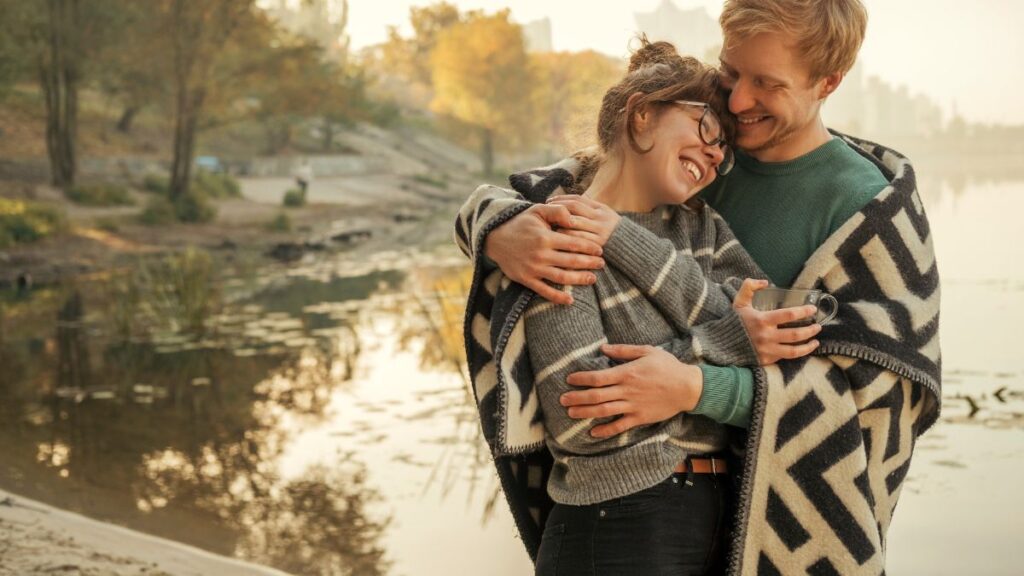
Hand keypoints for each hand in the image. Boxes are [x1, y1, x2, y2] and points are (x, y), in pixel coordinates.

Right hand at [484, 203, 605, 304]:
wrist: (495, 238)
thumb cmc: (520, 223)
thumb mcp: (537, 210)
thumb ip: (557, 211)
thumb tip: (574, 219)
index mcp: (545, 237)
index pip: (574, 243)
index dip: (589, 247)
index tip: (600, 250)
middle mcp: (540, 254)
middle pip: (572, 262)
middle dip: (590, 263)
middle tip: (602, 264)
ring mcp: (533, 269)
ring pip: (562, 277)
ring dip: (580, 279)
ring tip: (592, 278)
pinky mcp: (526, 280)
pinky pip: (544, 291)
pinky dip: (558, 297)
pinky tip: (571, 300)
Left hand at [545, 194, 620, 245]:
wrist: (630, 248)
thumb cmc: (610, 231)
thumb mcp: (603, 216)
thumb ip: (589, 208)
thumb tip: (567, 201)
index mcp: (601, 208)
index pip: (577, 199)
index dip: (561, 199)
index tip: (549, 201)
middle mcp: (600, 218)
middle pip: (573, 208)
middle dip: (557, 209)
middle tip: (545, 213)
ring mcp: (599, 231)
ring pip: (573, 223)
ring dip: (559, 223)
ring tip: (549, 225)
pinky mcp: (597, 245)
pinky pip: (577, 239)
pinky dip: (565, 237)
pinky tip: (557, 239)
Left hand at [561, 344, 702, 437]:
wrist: (688, 387)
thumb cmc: (667, 367)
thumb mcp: (647, 351)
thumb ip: (624, 350)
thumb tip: (603, 348)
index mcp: (627, 373)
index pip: (598, 377)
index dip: (581, 379)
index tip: (569, 379)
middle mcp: (627, 391)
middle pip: (596, 396)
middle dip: (577, 397)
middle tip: (562, 399)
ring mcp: (633, 406)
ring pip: (604, 411)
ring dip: (585, 412)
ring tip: (570, 413)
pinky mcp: (640, 418)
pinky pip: (619, 426)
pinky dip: (605, 430)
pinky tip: (593, 432)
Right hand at [732, 279, 820, 365]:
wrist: (721, 344)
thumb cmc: (733, 322)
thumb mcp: (739, 302)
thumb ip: (749, 287)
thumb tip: (765, 282)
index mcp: (762, 320)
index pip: (789, 315)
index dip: (804, 311)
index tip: (812, 309)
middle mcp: (766, 336)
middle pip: (795, 334)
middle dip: (810, 330)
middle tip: (818, 326)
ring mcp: (766, 350)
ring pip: (794, 351)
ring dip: (808, 346)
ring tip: (816, 341)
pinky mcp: (765, 360)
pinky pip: (784, 358)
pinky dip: (796, 353)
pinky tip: (802, 349)